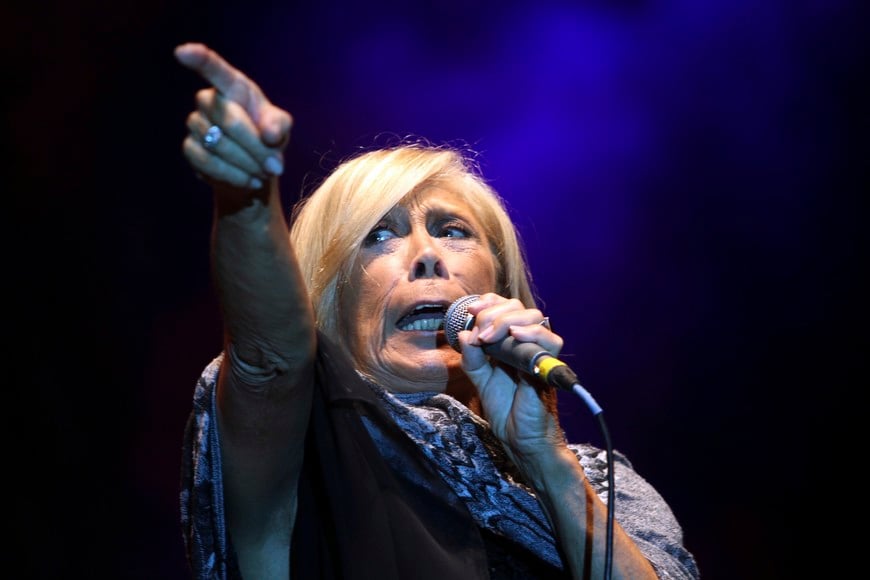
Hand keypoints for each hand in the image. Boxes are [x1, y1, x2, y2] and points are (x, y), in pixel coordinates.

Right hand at [174, 43, 292, 190]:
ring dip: (247, 164)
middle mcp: (208, 100)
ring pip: (219, 144)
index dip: (198, 59)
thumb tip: (268, 136)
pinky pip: (209, 163)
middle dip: (256, 146)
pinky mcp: (189, 148)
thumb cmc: (268, 138)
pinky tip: (250, 180)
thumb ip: (278, 126)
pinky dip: (234, 175)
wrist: (255, 170)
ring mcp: (195, 123)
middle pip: (230, 120)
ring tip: (264, 173)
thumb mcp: (281, 129)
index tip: (183, 52)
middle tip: (275, 165)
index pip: (213, 68)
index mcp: (233, 86)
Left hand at [457, 293, 566, 460]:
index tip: (471, 311)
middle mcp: (527, 343)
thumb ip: (472, 358)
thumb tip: (463, 334)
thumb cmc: (505, 409)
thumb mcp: (481, 380)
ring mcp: (539, 354)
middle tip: (479, 334)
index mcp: (511, 342)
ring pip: (535, 318)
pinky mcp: (549, 367)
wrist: (520, 438)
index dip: (489, 302)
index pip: (506, 307)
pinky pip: (550, 342)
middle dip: (493, 313)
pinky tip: (515, 335)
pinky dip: (532, 333)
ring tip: (489, 338)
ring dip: (507, 320)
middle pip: (518, 308)